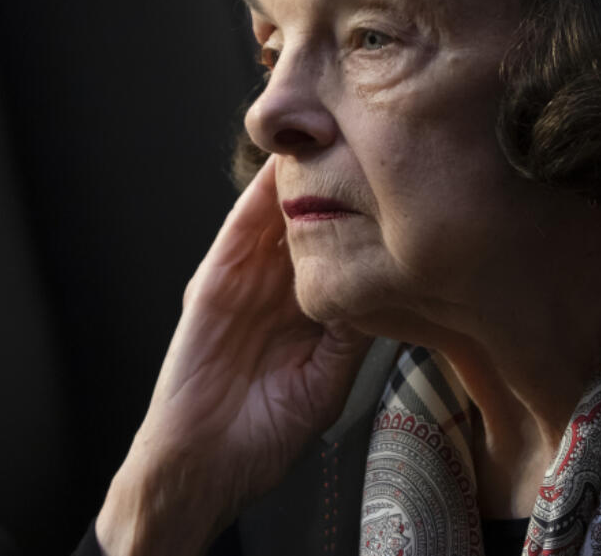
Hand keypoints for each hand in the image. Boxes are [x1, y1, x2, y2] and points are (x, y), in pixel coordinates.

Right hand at [96, 156, 371, 555]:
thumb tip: (391, 289)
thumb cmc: (261, 436)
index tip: (399, 179)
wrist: (200, 469)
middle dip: (336, 178)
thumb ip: (353, 335)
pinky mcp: (212, 282)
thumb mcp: (326, 380)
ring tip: (333, 132)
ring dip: (301, 174)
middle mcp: (277, 286)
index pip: (338, 245)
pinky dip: (259, 198)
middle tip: (370, 134)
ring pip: (276, 213)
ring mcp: (244, 280)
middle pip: (309, 217)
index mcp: (305, 308)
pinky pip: (238, 232)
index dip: (364, 213)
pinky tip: (283, 168)